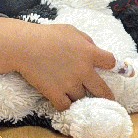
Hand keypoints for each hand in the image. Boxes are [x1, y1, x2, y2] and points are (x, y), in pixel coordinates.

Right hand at [0, 19, 118, 110]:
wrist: (23, 46)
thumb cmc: (46, 35)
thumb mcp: (71, 31)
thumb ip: (86, 41)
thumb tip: (94, 50)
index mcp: (89, 53)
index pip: (111, 62)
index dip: (114, 66)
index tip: (115, 71)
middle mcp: (83, 71)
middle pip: (103, 90)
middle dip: (108, 97)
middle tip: (110, 101)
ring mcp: (69, 84)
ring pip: (82, 98)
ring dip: (79, 97)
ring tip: (75, 95)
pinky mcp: (55, 93)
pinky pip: (66, 106)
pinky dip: (65, 105)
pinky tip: (64, 101)